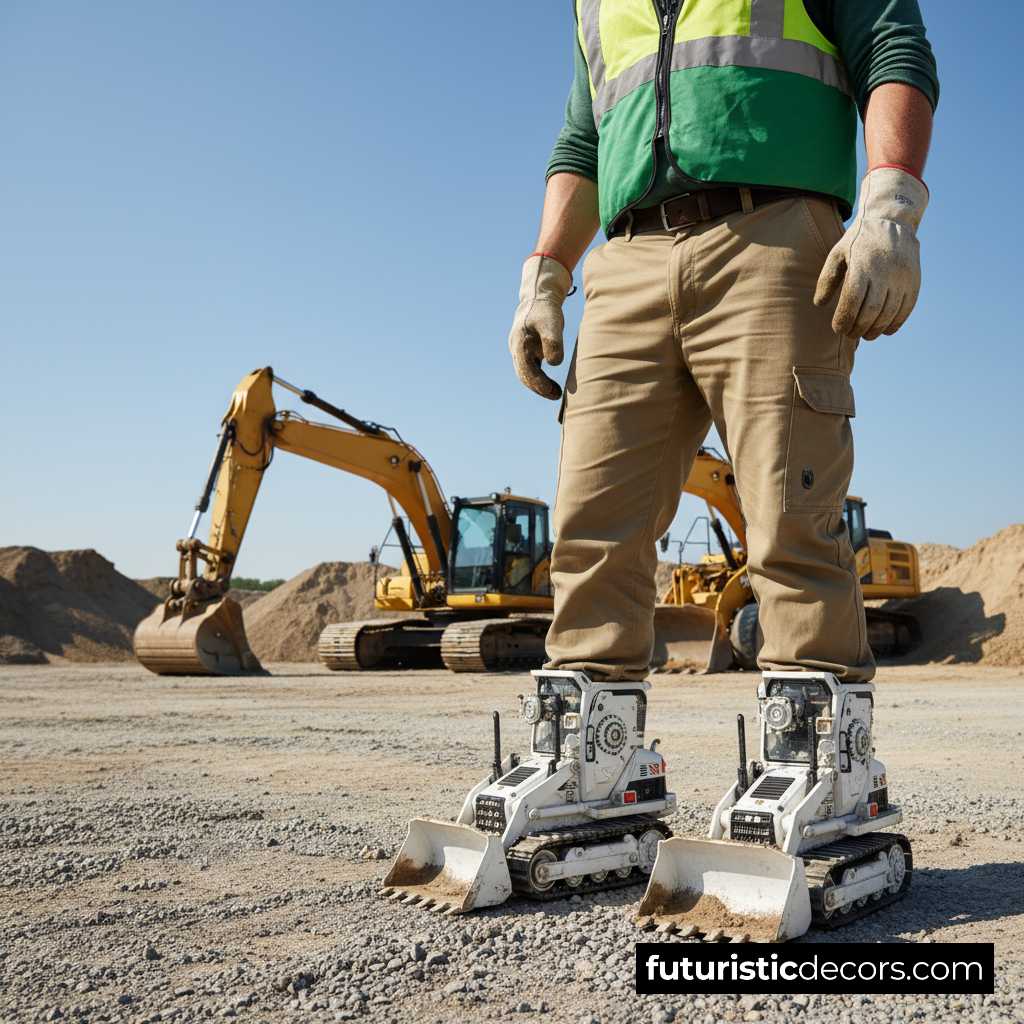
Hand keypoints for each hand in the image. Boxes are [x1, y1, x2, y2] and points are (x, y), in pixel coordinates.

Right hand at [508, 253, 571, 399]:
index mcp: (519, 343)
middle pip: (524, 375)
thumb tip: (554, 363)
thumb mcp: (552, 322)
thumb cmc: (546, 309)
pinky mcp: (525, 350)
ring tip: (555, 392)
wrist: (538, 297)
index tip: (553, 392)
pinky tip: (550, 383)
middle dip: (538, 388)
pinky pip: (529, 369)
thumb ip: (553, 342)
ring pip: (525, 373)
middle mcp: (516, 349)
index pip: (526, 370)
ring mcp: (519, 350)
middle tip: (556, 396)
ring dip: (538, 385)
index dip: (539, 384)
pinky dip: (538, 378)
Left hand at [814, 166, 928, 339]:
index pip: (852, 301)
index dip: (844, 319)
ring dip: (876, 329)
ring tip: (865, 334)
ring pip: (889, 313)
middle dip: (858, 328)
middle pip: (871, 311)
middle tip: (850, 334)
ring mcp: (902, 277)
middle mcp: (884, 272)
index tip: (837, 328)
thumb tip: (819, 304)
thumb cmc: (859, 241)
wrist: (893, 221)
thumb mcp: (837, 253)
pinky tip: (885, 330)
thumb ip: (827, 279)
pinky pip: (906, 309)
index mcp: (862, 265)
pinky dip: (895, 323)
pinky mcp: (914, 281)